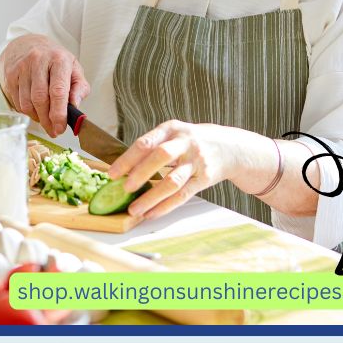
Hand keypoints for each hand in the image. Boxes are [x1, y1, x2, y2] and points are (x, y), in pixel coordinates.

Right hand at [0, 34, 89, 136]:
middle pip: (40, 99)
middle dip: (47, 120)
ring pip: (27, 103)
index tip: (61, 128)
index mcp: (59, 59)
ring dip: (37, 118)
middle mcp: (39, 60)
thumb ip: (80, 87)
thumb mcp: (74, 68)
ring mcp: (22, 67)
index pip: (58, 91)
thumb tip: (75, 105)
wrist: (29, 44)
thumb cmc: (55, 60)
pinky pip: (18, 102)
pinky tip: (35, 110)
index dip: (59, 113)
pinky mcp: (10, 75)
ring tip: (45, 120)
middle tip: (54, 131)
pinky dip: (27, 112)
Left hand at [107, 120, 240, 219]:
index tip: (113, 173)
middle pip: (161, 156)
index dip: (128, 158)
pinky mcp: (203, 178)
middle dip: (141, 173)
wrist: (230, 147)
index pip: (146, 142)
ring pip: (172, 181)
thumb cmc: (194, 141)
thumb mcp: (175, 134)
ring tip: (135, 210)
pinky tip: (152, 213)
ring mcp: (196, 161)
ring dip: (152, 197)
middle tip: (125, 188)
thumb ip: (153, 147)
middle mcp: (185, 142)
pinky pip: (182, 195)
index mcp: (172, 129)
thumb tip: (125, 169)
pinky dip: (165, 206)